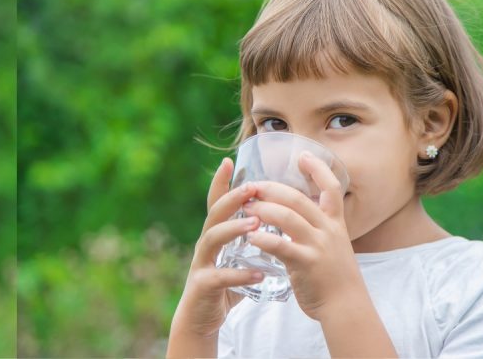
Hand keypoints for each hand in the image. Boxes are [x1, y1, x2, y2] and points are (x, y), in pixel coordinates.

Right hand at [169, 158, 262, 338]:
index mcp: (216, 235)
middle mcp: (206, 245)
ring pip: (212, 239)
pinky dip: (239, 274)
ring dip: (233, 229)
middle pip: (214, 214)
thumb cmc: (225, 286)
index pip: (217, 204)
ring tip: (256, 224)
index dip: (220, 183)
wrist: (202, 320)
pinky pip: (219, 277)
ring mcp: (201, 264)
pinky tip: (258, 273)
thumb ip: (252, 241)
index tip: (229, 161)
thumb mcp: (237, 257)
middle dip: (231, 199)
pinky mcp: (202, 286)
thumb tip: (281, 221)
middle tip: (252, 188)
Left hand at [241, 151, 366, 321]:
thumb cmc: (334, 277)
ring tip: (246, 207)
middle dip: (271, 189)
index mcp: (335, 223)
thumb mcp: (334, 245)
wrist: (347, 306)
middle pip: (298, 198)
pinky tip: (251, 237)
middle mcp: (329, 229)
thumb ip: (317, 229)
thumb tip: (294, 214)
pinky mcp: (307, 264)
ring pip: (288, 217)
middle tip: (251, 186)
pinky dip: (265, 238)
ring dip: (264, 209)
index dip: (318, 168)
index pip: (331, 187)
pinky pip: (283, 246)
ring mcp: (319, 246)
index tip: (302, 154)